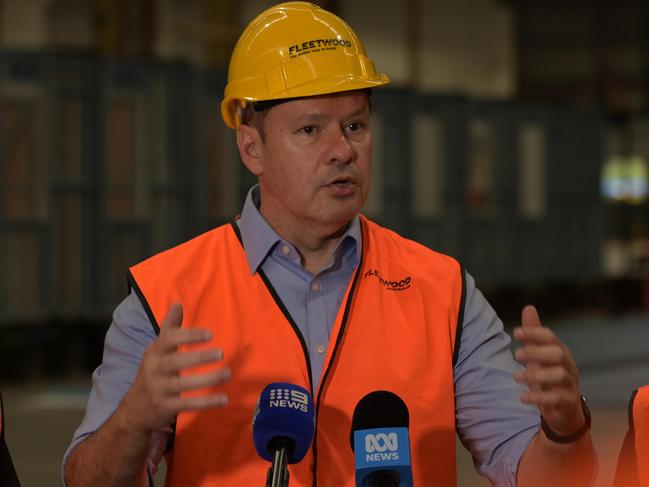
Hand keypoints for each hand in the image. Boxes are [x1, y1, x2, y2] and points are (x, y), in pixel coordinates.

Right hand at [122, 303, 229, 432]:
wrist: (134, 410)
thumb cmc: (152, 373)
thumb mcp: (157, 351)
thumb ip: (169, 329)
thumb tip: (177, 304)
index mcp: (154, 353)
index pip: (168, 340)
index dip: (189, 336)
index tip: (210, 334)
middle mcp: (154, 370)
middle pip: (176, 362)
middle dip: (199, 358)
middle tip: (221, 353)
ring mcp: (160, 390)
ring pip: (184, 385)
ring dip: (208, 379)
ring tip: (228, 373)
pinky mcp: (166, 408)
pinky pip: (189, 404)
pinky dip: (207, 402)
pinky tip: (224, 398)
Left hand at [513, 305, 584, 435]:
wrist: (563, 408)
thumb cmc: (548, 376)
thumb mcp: (539, 354)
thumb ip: (533, 334)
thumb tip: (529, 307)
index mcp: (560, 351)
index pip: (550, 337)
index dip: (534, 333)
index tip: (515, 332)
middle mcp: (568, 365)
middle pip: (557, 354)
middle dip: (536, 352)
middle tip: (515, 355)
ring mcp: (570, 384)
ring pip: (558, 375)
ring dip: (535, 375)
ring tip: (515, 376)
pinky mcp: (567, 402)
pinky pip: (555, 399)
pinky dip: (538, 398)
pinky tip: (522, 396)